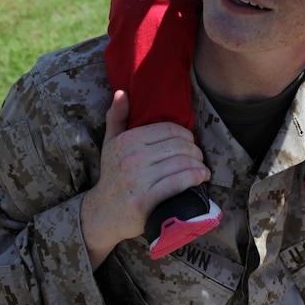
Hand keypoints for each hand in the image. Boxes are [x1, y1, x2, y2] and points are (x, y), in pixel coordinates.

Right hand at [80, 90, 209, 269]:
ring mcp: (138, 180)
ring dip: (198, 165)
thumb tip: (122, 92)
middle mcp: (132, 158)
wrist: (102, 213)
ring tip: (202, 169)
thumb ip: (116, 116)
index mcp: (127, 140)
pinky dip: (195, 178)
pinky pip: (177, 183)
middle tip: (199, 157)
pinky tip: (202, 178)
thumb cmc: (112, 174)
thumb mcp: (110, 142)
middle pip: (179, 146)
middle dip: (195, 150)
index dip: (187, 134)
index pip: (169, 129)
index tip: (191, 142)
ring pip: (181, 164)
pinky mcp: (145, 201)